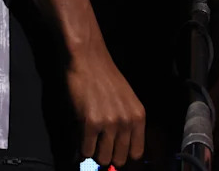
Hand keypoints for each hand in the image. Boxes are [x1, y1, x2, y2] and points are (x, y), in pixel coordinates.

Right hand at [67, 44, 144, 167]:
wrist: (88, 59)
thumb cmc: (105, 78)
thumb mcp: (126, 100)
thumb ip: (126, 123)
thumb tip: (118, 150)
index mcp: (138, 116)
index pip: (136, 153)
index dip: (122, 153)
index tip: (113, 151)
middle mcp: (127, 122)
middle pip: (119, 159)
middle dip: (107, 154)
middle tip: (98, 144)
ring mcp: (110, 123)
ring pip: (102, 158)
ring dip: (93, 152)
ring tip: (89, 138)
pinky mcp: (91, 123)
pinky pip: (86, 151)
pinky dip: (81, 148)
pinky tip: (80, 135)